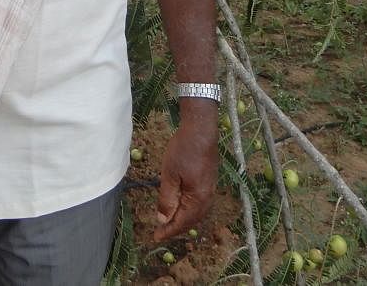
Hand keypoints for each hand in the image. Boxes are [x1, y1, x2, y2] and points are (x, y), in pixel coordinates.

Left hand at [152, 118, 217, 241]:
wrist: (201, 130)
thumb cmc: (183, 150)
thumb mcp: (170, 175)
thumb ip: (167, 198)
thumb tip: (162, 219)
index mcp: (198, 198)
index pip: (183, 222)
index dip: (169, 230)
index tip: (156, 237)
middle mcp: (207, 197)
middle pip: (193, 221)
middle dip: (177, 228)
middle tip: (162, 232)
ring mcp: (210, 189)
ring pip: (198, 213)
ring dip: (184, 220)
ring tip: (170, 222)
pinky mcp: (209, 181)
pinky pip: (200, 203)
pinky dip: (190, 210)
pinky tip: (182, 206)